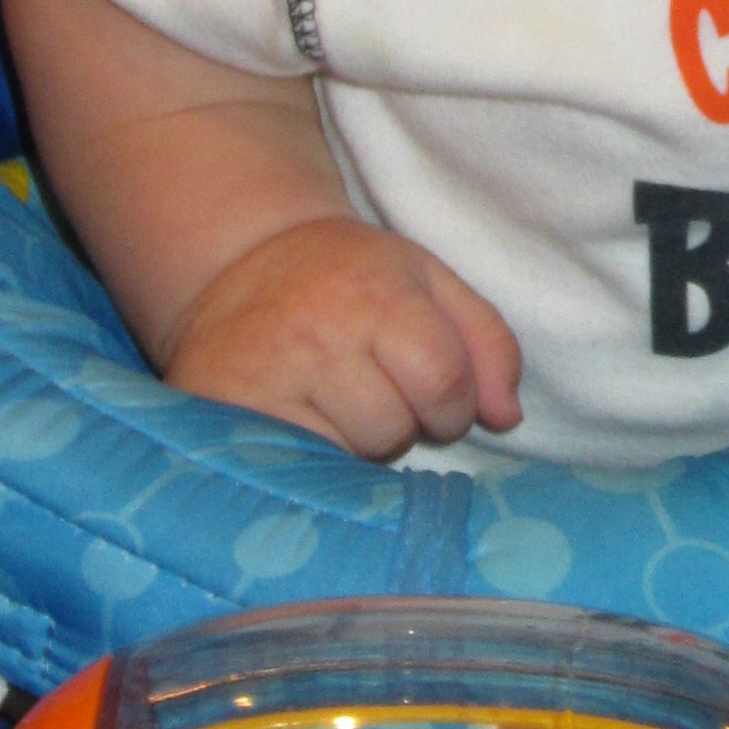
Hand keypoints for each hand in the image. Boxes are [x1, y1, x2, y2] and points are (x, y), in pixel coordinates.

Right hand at [163, 218, 522, 455]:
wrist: (237, 259)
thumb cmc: (348, 275)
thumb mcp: (427, 280)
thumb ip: (485, 342)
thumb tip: (507, 418)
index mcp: (374, 294)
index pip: (444, 384)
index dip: (452, 404)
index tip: (435, 397)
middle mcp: (314, 335)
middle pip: (395, 429)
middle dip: (399, 421)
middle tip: (368, 386)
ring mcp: (263, 379)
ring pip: (347, 457)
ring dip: (354, 441)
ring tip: (332, 400)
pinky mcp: (220, 414)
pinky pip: (296, 469)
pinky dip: (310, 456)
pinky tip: (300, 419)